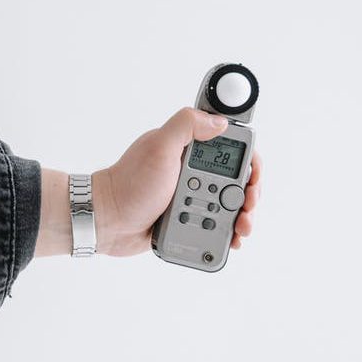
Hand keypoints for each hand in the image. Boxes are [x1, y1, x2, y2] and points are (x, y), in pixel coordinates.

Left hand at [91, 107, 261, 256]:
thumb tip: (220, 122)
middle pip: (236, 181)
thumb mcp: (158, 147)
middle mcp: (192, 172)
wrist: (108, 221)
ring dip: (242, 217)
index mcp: (188, 150)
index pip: (231, 150)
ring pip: (229, 207)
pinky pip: (215, 226)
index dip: (249, 163)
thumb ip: (186, 126)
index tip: (252, 178)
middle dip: (250, 195)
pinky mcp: (186, 219)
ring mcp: (190, 197)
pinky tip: (232, 240)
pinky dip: (227, 233)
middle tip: (248, 207)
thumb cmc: (129, 184)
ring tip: (241, 229)